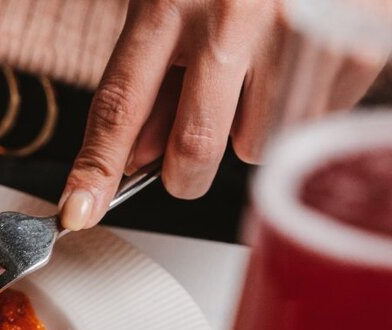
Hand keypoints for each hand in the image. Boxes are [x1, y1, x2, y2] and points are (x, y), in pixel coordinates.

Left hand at [59, 0, 384, 230]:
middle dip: (184, 174)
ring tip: (255, 77)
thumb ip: (151, 82)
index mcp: (168, 1)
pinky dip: (293, 112)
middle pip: (194, 147)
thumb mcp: (168, 4)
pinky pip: (305, 126)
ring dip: (246, 131)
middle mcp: (230, 17)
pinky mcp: (349, 47)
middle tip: (187, 162)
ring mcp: (294, 33)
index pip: (119, 105)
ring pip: (254, 145)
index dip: (96, 167)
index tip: (78, 211)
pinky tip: (292, 66)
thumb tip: (137, 160)